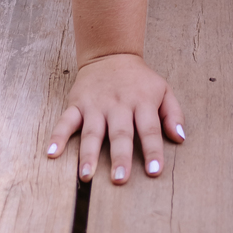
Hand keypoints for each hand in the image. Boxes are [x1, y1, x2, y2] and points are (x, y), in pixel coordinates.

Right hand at [46, 52, 184, 182]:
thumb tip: (180, 138)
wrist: (111, 54)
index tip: (154, 170)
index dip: (153, 149)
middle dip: (120, 156)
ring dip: (88, 153)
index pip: (149, 128)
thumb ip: (173, 114)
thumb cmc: (139, 80)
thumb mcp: (163, 90)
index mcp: (142, 102)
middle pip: (120, 133)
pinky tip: (52, 153)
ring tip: (86, 174)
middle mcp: (119, 104)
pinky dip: (58, 136)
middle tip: (120, 179)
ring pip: (92, 131)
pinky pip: (66, 121)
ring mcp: (96, 105)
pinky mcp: (77, 104)